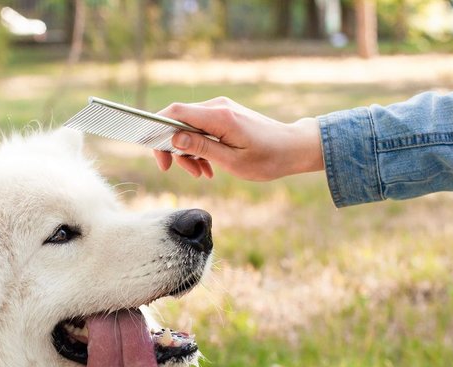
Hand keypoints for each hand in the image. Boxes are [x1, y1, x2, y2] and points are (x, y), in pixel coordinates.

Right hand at [152, 97, 323, 180]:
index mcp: (219, 117)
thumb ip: (201, 148)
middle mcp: (218, 106)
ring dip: (188, 152)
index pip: (175, 112)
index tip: (160, 157)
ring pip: (188, 127)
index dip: (158, 131)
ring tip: (201, 173)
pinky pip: (201, 128)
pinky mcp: (225, 115)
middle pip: (178, 121)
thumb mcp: (232, 161)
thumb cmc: (268, 158)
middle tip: (179, 171)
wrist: (294, 148)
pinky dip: (199, 147)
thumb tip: (174, 138)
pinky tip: (208, 166)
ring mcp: (221, 109)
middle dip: (174, 148)